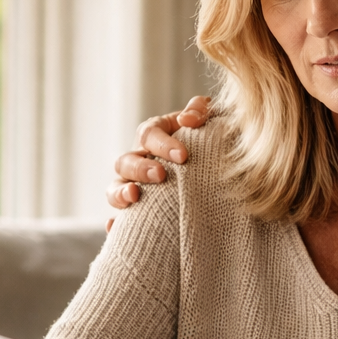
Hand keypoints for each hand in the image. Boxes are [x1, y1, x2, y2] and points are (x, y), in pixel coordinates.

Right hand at [105, 96, 212, 223]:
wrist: (223, 172)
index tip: (183, 156)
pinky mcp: (138, 210)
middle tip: (161, 175)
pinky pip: (120, 220)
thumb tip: (188, 119)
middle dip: (141, 168)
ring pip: (114, 188)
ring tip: (134, 197)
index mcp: (155, 135)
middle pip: (126, 161)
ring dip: (120, 192)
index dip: (162, 144)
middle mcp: (140, 159)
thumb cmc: (215, 140)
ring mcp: (135, 185)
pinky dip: (115, 223)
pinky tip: (116, 227)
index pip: (148, 134)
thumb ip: (202, 111)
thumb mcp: (213, 120)